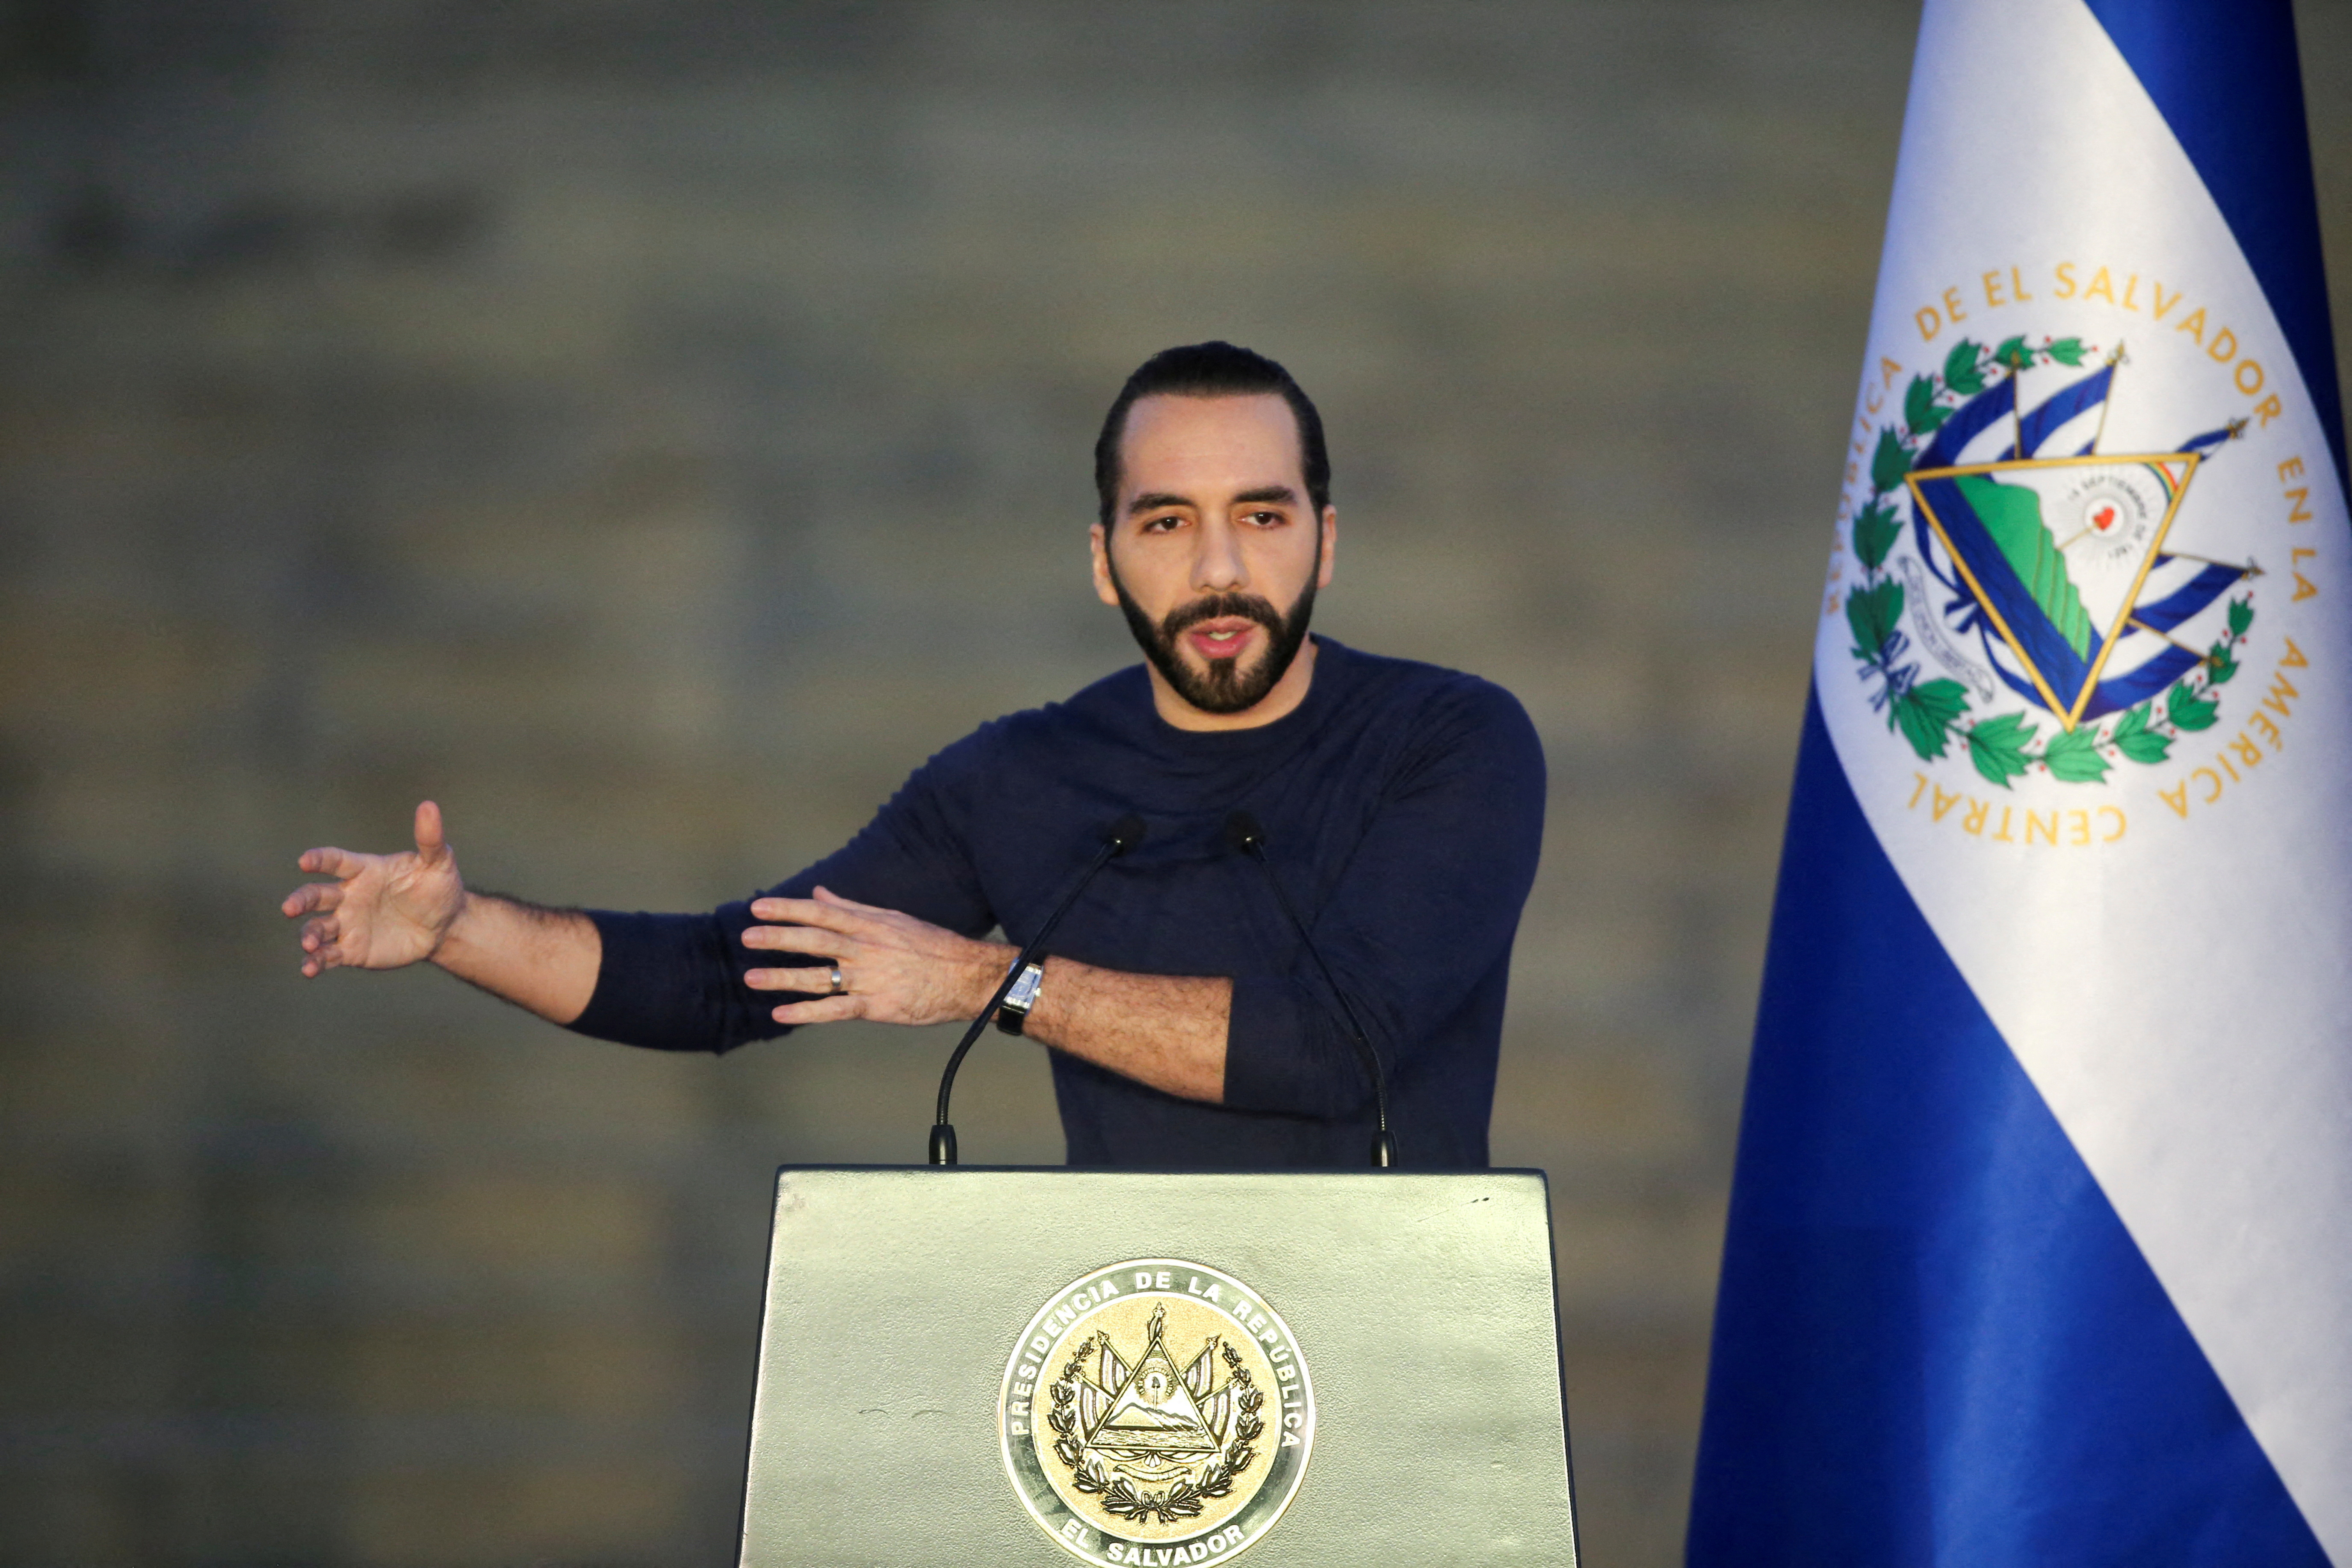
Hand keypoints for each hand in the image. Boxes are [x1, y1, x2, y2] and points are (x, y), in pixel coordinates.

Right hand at [281, 800, 468, 976]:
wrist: (445, 926)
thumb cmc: (438, 888)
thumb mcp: (439, 863)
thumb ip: (429, 838)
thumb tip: (428, 805)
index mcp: (364, 871)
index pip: (336, 861)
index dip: (319, 859)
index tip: (304, 861)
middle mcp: (349, 896)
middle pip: (316, 895)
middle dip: (301, 901)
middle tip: (289, 908)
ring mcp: (348, 923)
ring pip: (317, 927)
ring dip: (309, 935)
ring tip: (309, 945)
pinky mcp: (352, 949)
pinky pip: (328, 955)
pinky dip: (316, 962)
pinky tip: (310, 969)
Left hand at [741, 887, 1012, 1026]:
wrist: (967, 977)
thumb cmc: (930, 945)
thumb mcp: (891, 919)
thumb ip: (850, 908)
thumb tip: (819, 894)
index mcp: (868, 925)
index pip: (820, 913)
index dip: (787, 909)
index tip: (758, 907)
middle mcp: (865, 949)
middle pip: (814, 941)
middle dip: (778, 939)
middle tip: (746, 938)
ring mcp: (869, 978)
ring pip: (818, 976)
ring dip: (783, 977)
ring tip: (751, 978)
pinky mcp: (876, 1006)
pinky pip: (835, 1010)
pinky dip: (807, 1012)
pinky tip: (781, 1014)